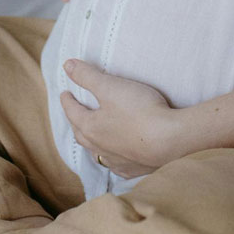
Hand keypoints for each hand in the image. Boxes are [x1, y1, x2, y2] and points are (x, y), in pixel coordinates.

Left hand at [60, 58, 175, 178]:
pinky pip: (115, 164)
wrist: (169, 140)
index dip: (68, 101)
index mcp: (91, 127)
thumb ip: (88, 76)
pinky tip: (116, 156)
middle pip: (81, 134)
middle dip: (76, 122)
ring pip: (96, 152)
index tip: (65, 93)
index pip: (73, 112)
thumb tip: (67, 65)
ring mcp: (116, 160)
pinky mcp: (133, 168)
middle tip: (75, 112)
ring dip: (92, 142)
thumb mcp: (111, 87)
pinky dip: (111, 157)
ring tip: (92, 135)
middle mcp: (99, 147)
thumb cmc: (139, 110)